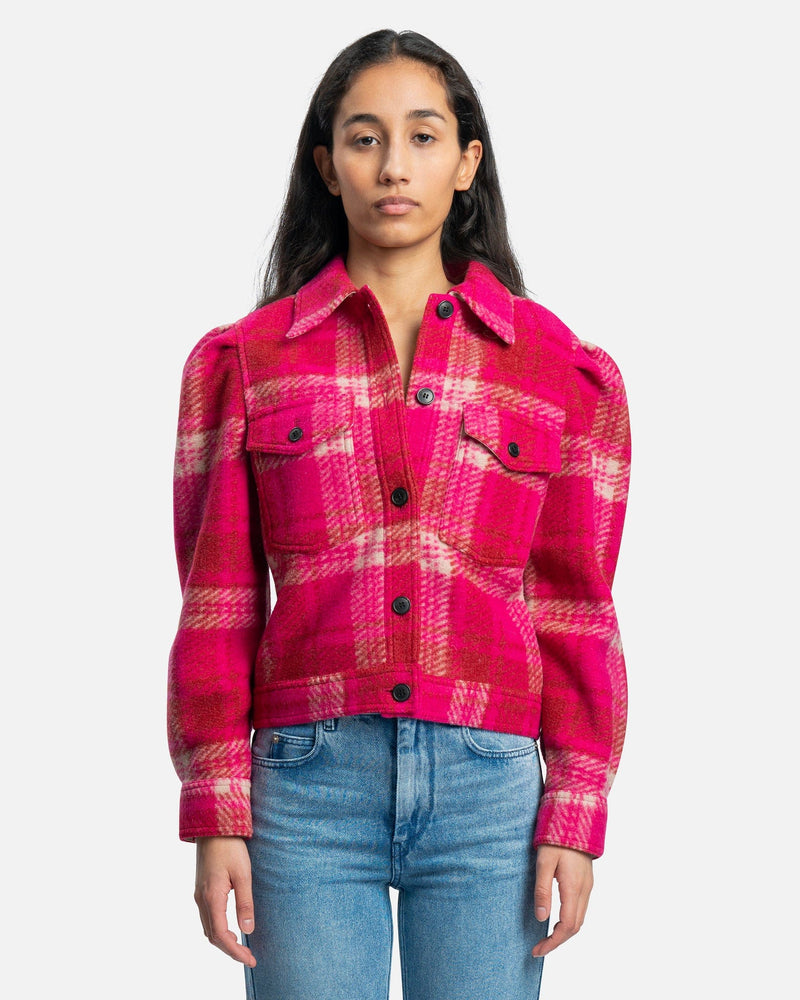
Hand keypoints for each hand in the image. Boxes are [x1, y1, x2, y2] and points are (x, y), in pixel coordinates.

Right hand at [194, 836, 256, 966]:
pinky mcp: (201, 890)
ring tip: (242, 947)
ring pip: (208, 928)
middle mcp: (201, 900)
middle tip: (249, 956)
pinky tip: (231, 929)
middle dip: (230, 950)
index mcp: (212, 898)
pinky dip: (218, 930)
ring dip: (223, 941)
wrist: (213, 826)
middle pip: (212, 936)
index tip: (250, 959)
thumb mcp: (243, 874)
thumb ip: (245, 903)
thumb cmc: (230, 847)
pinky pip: (207, 918)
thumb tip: (249, 930)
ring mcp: (199, 895)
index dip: (235, 952)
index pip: (221, 936)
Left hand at [531, 844, 593, 956]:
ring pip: (579, 919)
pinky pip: (580, 909)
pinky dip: (569, 921)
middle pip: (575, 927)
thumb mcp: (544, 863)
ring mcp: (588, 886)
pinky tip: (557, 919)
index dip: (553, 942)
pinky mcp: (586, 881)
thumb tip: (541, 918)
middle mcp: (584, 890)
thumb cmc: (556, 838)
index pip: (567, 926)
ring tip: (546, 937)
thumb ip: (542, 890)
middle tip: (539, 947)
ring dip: (564, 932)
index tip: (537, 950)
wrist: (576, 818)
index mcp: (574, 888)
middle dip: (557, 941)